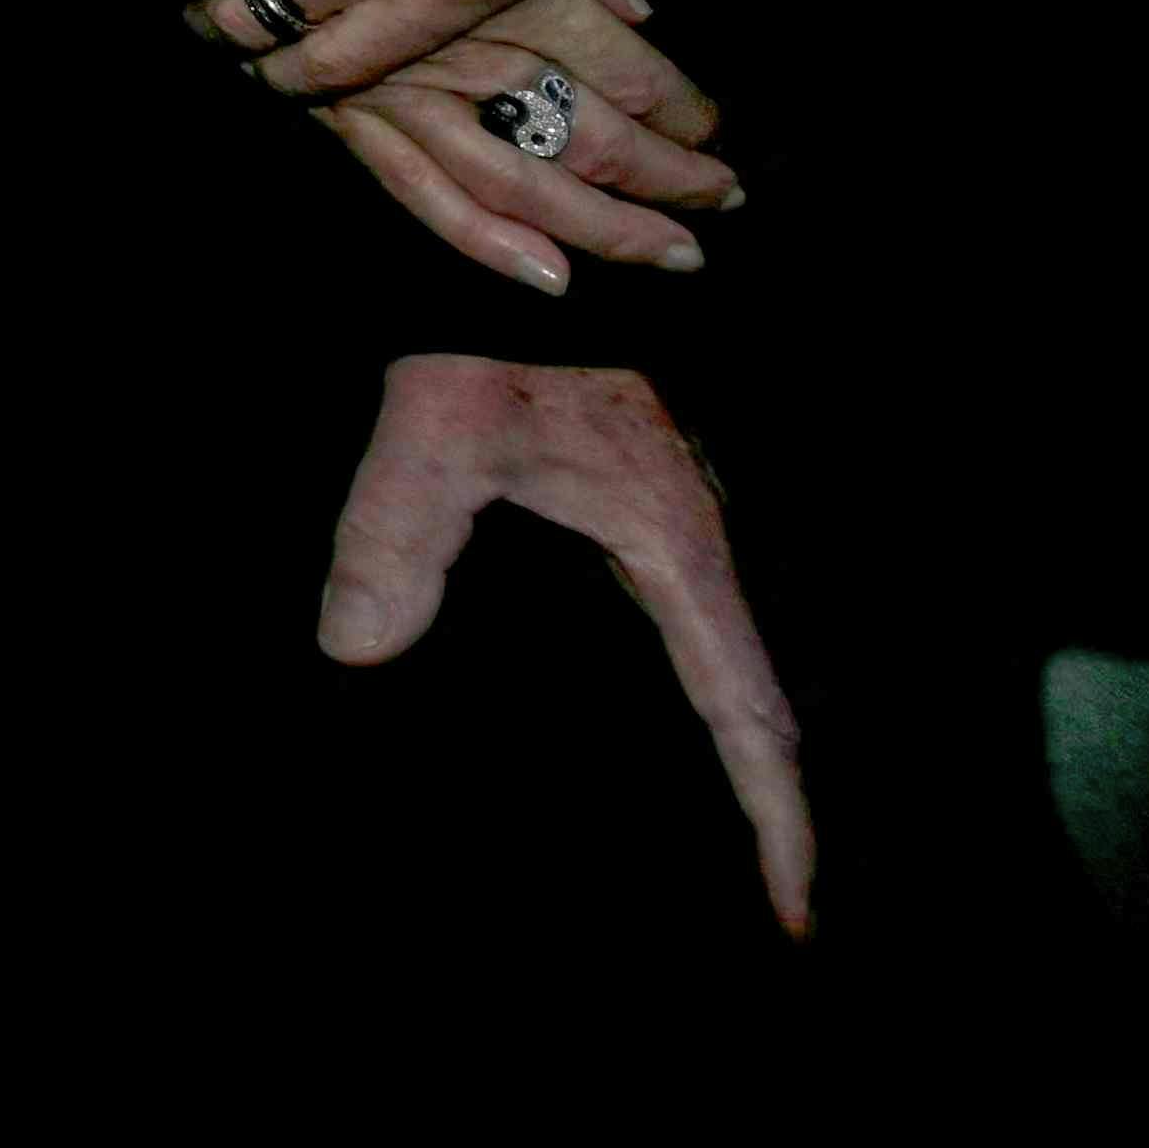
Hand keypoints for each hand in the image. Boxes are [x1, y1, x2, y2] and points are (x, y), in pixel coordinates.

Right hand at [316, 0, 743, 301]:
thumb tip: (639, 11)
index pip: (634, 74)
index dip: (689, 112)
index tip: (720, 130)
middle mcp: (474, 49)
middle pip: (595, 138)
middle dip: (671, 179)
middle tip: (726, 201)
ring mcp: (410, 91)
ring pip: (524, 183)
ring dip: (606, 229)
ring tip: (675, 254)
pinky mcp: (351, 113)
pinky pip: (426, 193)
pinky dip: (489, 242)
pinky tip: (550, 276)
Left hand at [319, 351, 814, 935]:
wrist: (520, 235)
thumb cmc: (486, 329)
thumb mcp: (433, 425)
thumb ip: (395, 534)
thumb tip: (353, 652)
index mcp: (674, 548)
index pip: (743, 713)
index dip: (772, 816)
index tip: (795, 910)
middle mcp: (698, 546)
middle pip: (760, 707)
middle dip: (776, 809)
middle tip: (785, 912)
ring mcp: (682, 526)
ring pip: (737, 665)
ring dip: (748, 753)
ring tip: (747, 843)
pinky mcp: (648, 505)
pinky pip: (696, 625)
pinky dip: (709, 693)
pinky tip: (673, 723)